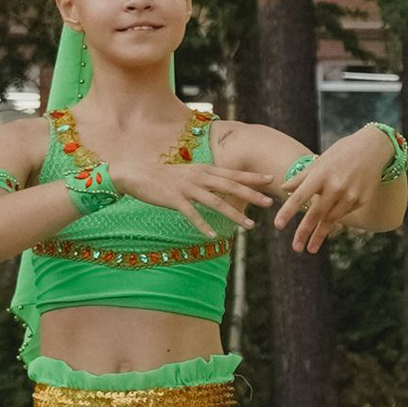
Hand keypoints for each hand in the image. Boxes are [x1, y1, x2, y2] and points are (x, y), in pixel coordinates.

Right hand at [103, 145, 270, 242]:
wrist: (136, 173)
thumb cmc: (165, 176)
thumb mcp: (190, 174)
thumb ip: (207, 179)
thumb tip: (225, 185)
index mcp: (204, 170)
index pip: (233, 173)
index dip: (252, 176)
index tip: (271, 178)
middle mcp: (199, 177)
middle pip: (230, 186)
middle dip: (251, 194)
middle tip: (269, 203)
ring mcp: (187, 188)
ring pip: (215, 202)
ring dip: (234, 215)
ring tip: (249, 227)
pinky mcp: (174, 199)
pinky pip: (192, 214)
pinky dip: (202, 225)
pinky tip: (213, 236)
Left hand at [273, 127, 393, 255]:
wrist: (372, 149)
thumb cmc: (341, 153)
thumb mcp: (319, 162)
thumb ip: (301, 177)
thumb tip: (284, 189)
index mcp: (321, 175)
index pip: (300, 196)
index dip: (288, 212)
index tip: (278, 225)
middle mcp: (336, 186)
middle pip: (316, 214)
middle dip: (304, 232)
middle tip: (296, 248)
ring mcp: (350, 195)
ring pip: (331, 219)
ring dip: (320, 235)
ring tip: (310, 248)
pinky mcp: (361, 200)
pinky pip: (343, 213)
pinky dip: (334, 218)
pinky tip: (329, 223)